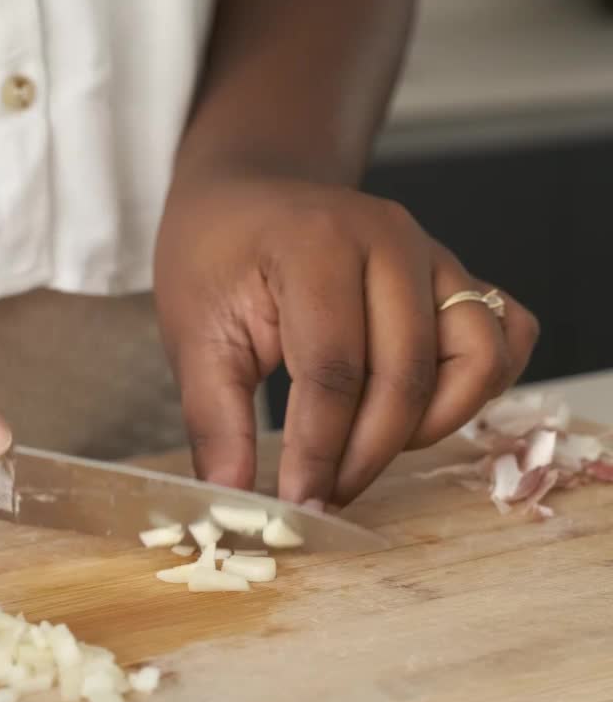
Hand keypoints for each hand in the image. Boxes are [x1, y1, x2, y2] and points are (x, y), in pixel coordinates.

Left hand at [155, 175, 538, 506]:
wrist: (250, 196)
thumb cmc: (218, 256)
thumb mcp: (193, 333)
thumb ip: (215, 418)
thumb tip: (230, 497)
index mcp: (318, 243)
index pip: (334, 370)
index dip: (318, 451)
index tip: (298, 505)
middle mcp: (392, 242)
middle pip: (407, 376)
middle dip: (367, 455)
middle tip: (325, 492)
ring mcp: (437, 256)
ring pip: (478, 360)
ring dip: (432, 423)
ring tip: (368, 442)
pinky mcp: (460, 278)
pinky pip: (508, 337)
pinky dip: (477, 387)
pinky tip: (417, 409)